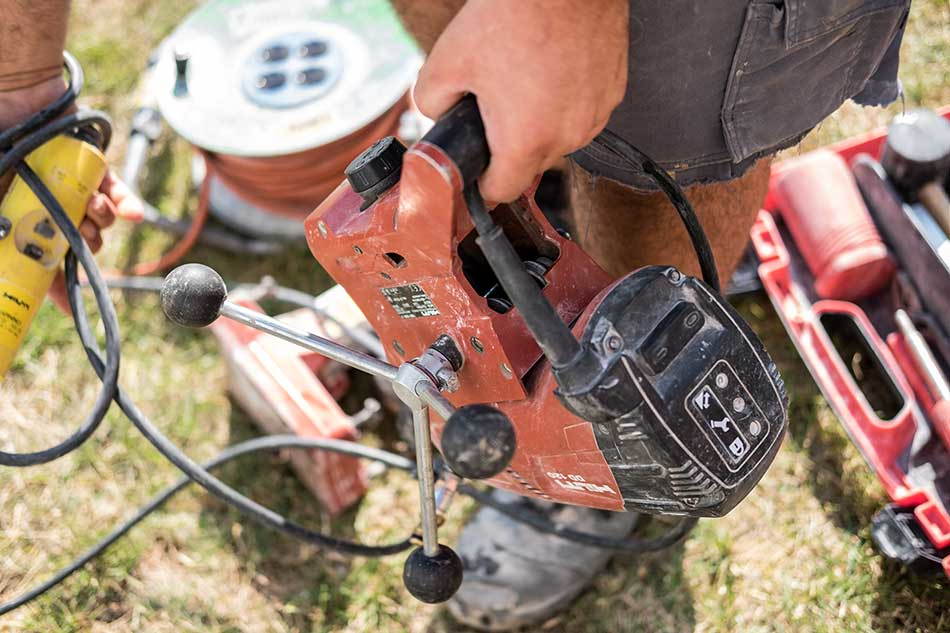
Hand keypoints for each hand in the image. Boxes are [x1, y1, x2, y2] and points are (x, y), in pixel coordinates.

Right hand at [0, 77, 144, 309]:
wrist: (16, 99)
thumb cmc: (1, 144)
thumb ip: (1, 225)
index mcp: (25, 217)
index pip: (42, 260)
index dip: (54, 286)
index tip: (68, 307)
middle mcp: (51, 206)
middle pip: (79, 242)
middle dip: (84, 244)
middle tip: (79, 233)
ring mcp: (75, 188)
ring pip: (101, 220)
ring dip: (101, 220)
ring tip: (91, 209)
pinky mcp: (95, 169)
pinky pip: (118, 192)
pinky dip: (127, 203)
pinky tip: (136, 214)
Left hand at [413, 0, 628, 201]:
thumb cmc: (514, 15)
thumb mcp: (447, 61)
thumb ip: (430, 103)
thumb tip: (437, 116)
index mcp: (526, 140)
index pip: (503, 192)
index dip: (482, 183)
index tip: (475, 169)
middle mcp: (567, 136)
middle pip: (530, 164)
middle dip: (508, 144)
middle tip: (493, 104)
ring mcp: (595, 115)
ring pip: (558, 138)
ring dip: (540, 122)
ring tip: (523, 79)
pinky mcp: (613, 92)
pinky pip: (582, 112)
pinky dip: (565, 101)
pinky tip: (550, 70)